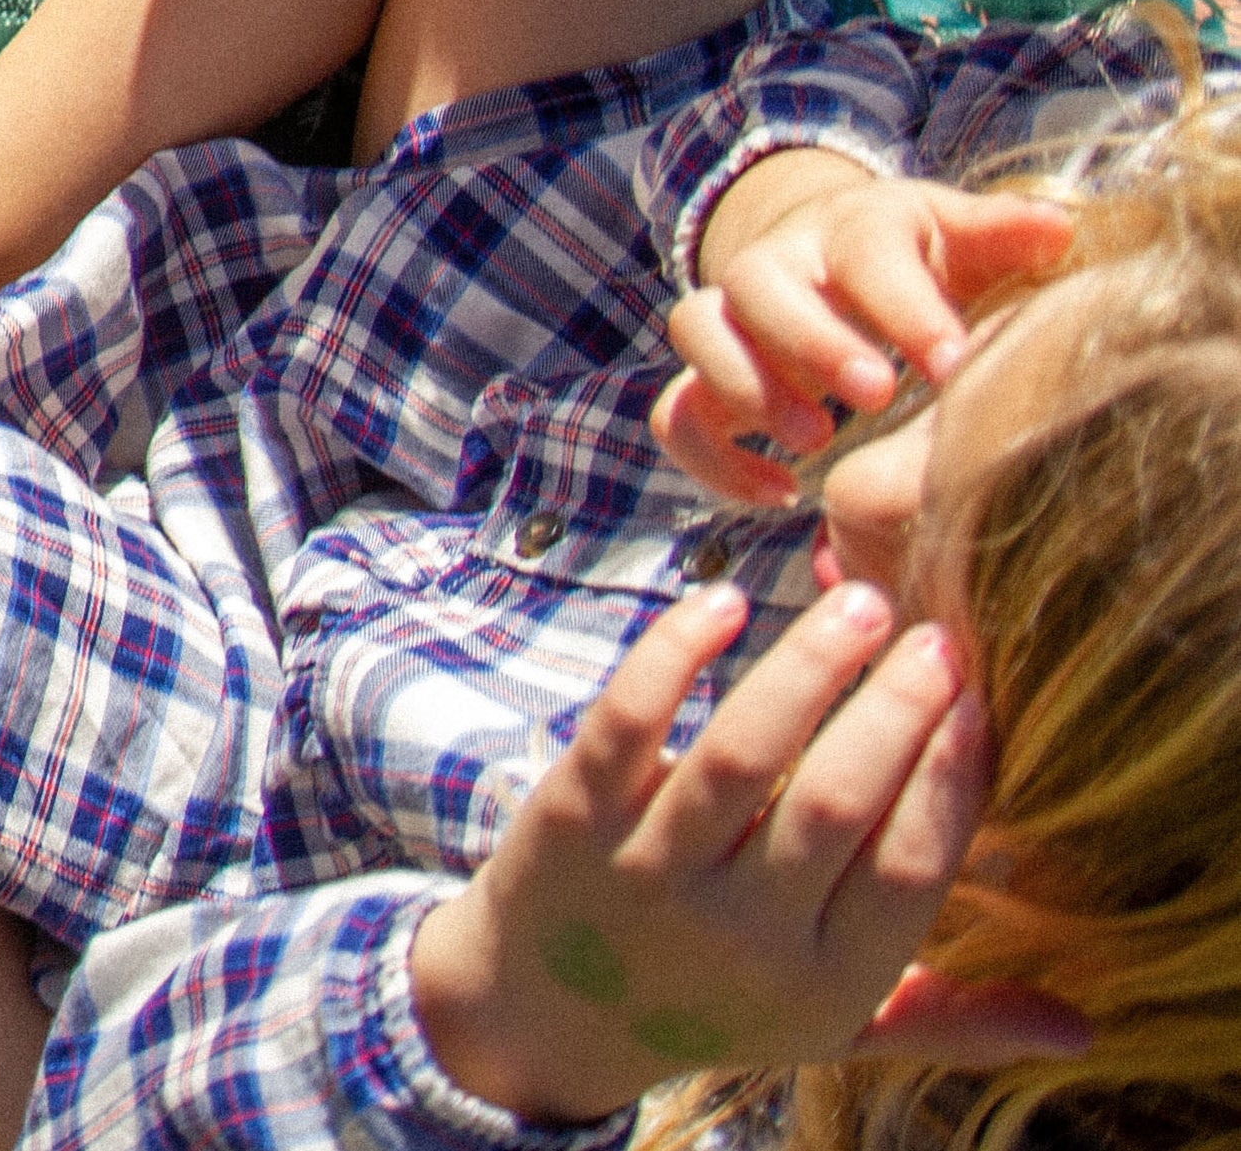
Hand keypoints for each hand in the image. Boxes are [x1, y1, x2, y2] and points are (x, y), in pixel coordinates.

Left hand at [409, 580, 1085, 1125]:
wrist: (545, 1013)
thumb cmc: (719, 1003)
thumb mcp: (835, 1028)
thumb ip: (951, 1017)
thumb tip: (1083, 1028)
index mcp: (823, 983)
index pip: (909, 872)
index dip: (950, 780)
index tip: (981, 700)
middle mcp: (738, 935)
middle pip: (833, 804)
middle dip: (895, 713)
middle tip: (938, 636)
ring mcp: (647, 873)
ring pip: (738, 755)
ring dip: (806, 670)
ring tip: (859, 603)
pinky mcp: (570, 817)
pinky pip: (628, 722)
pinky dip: (674, 654)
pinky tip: (724, 599)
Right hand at [657, 175, 1079, 506]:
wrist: (829, 252)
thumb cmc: (914, 256)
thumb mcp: (958, 234)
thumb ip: (1004, 233)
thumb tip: (1059, 226)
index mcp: (850, 229)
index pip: (866, 253)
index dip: (905, 309)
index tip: (956, 367)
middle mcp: (776, 263)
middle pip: (756, 280)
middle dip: (811, 340)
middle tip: (876, 393)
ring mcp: (732, 318)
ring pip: (697, 330)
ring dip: (746, 386)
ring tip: (814, 440)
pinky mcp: (707, 377)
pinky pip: (675, 411)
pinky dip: (711, 456)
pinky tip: (781, 494)